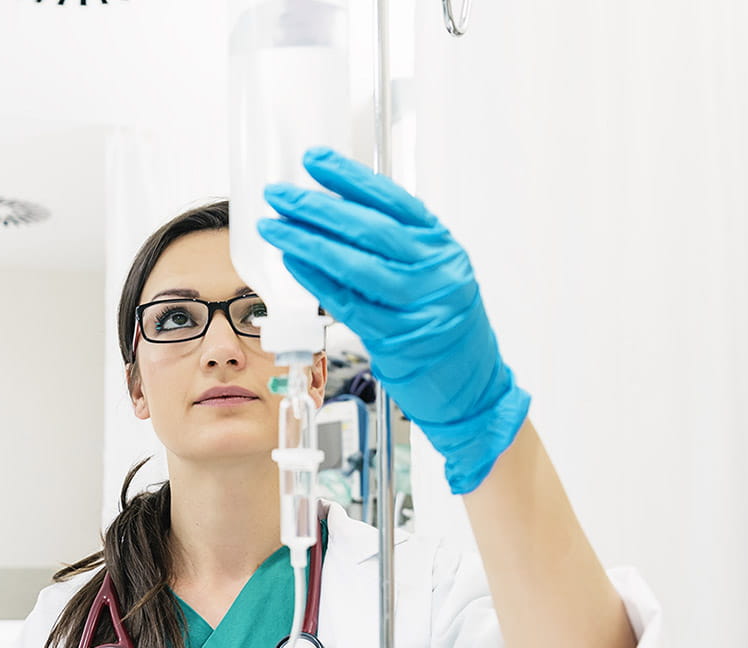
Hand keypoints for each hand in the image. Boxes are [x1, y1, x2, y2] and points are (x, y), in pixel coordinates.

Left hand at [256, 145, 530, 494]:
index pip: (393, 201)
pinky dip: (317, 281)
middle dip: (318, 208)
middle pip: (370, 230)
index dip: (351, 178)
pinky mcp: (398, 339)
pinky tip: (292, 263)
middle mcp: (435, 271)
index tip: (314, 160)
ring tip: (274, 226)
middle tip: (280, 194)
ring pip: (355, 266)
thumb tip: (337, 214)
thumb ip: (398, 247)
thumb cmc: (444, 326)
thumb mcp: (434, 275)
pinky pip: (348, 304)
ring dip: (307, 242)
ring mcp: (418, 306)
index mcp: (442, 247)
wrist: (473, 387)